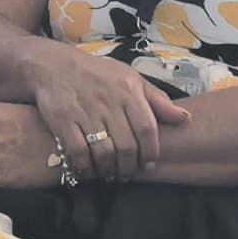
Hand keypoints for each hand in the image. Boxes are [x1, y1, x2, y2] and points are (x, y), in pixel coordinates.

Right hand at [12, 44, 187, 181]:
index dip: (150, 152)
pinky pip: (78, 152)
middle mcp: (109, 102)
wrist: (53, 65)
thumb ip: (157, 100)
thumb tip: (185, 118)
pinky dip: (85, 167)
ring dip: (108, 169)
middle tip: (126, 173)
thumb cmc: (97, 74)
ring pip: (104, 152)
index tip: (148, 164)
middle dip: (129, 166)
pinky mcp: (64, 120)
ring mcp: (85, 112)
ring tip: (109, 173)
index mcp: (129, 91)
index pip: (147, 129)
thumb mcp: (130, 78)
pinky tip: (88, 170)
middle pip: (127, 146)